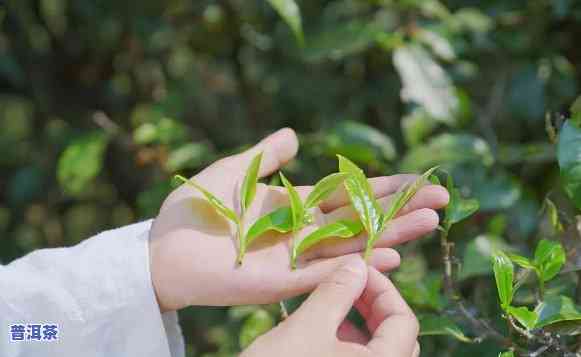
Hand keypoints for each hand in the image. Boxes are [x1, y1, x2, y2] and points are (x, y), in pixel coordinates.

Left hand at [149, 128, 447, 310]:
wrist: (163, 247)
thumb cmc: (193, 210)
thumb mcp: (234, 172)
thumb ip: (265, 155)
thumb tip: (294, 133)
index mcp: (295, 206)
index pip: (349, 194)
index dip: (384, 186)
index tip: (419, 179)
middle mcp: (304, 232)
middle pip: (362, 219)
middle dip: (401, 209)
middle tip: (442, 201)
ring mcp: (297, 258)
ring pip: (354, 245)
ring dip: (393, 234)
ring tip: (431, 221)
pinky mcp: (283, 281)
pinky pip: (328, 272)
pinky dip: (359, 264)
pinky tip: (391, 254)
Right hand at [241, 259, 419, 356]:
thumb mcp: (308, 326)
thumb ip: (337, 291)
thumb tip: (358, 265)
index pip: (404, 321)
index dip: (383, 289)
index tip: (356, 271)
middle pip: (397, 337)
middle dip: (373, 305)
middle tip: (348, 285)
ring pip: (378, 351)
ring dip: (360, 324)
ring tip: (332, 307)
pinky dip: (347, 344)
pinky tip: (321, 332)